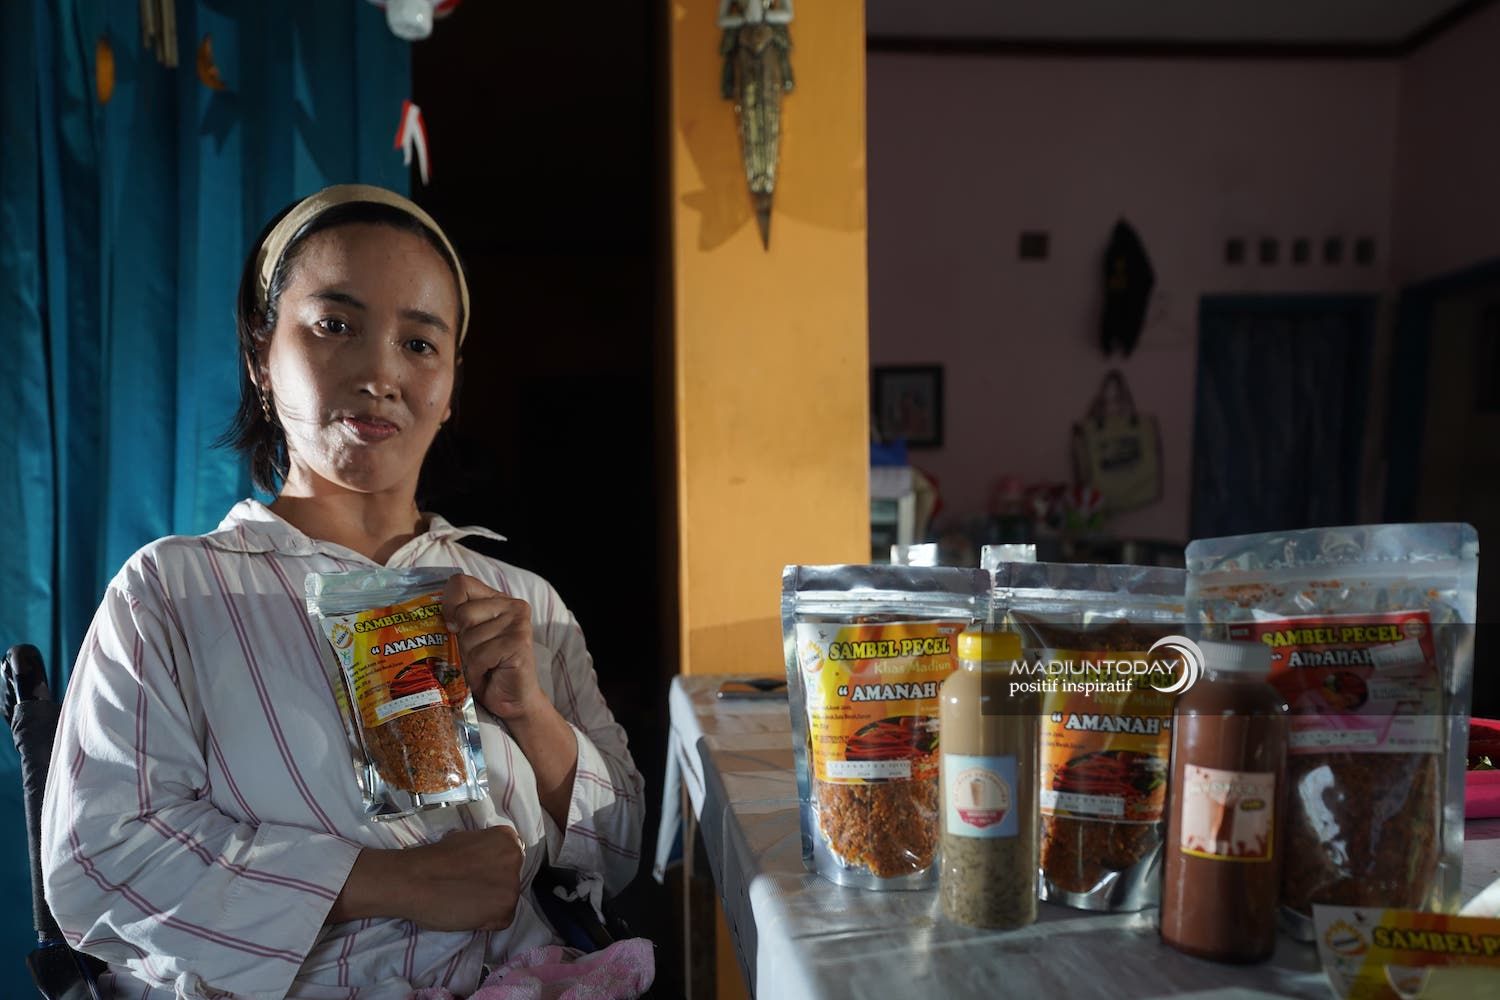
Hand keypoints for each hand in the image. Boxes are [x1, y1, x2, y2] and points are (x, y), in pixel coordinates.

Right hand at [332, 826, 524, 930]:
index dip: (490, 871)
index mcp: (507, 838)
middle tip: (467, 890)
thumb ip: (483, 848)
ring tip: (464, 903)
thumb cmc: (434, 859)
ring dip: (489, 906)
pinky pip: (502, 921)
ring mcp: (513, 883)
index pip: (509, 860)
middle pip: (511, 880)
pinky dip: (486, 922)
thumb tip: (484, 859)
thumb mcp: (466, 840)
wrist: (415, 879)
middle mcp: (515, 857)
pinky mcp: (506, 907)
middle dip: (493, 888)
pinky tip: (467, 914)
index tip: (473, 875)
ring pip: (507, 901)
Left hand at [442, 573, 542, 720]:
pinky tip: (488, 673)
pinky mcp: (519, 643)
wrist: (511, 700)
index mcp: (497, 599)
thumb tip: (431, 616)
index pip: (461, 583)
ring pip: (469, 637)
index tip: (451, 626)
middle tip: (473, 654)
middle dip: (461, 640)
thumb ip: (455, 620)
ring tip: (482, 667)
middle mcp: (512, 606)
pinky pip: (480, 655)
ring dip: (469, 660)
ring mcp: (518, 624)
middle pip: (464, 613)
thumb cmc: (486, 668)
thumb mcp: (466, 638)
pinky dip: (477, 670)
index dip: (449, 605)